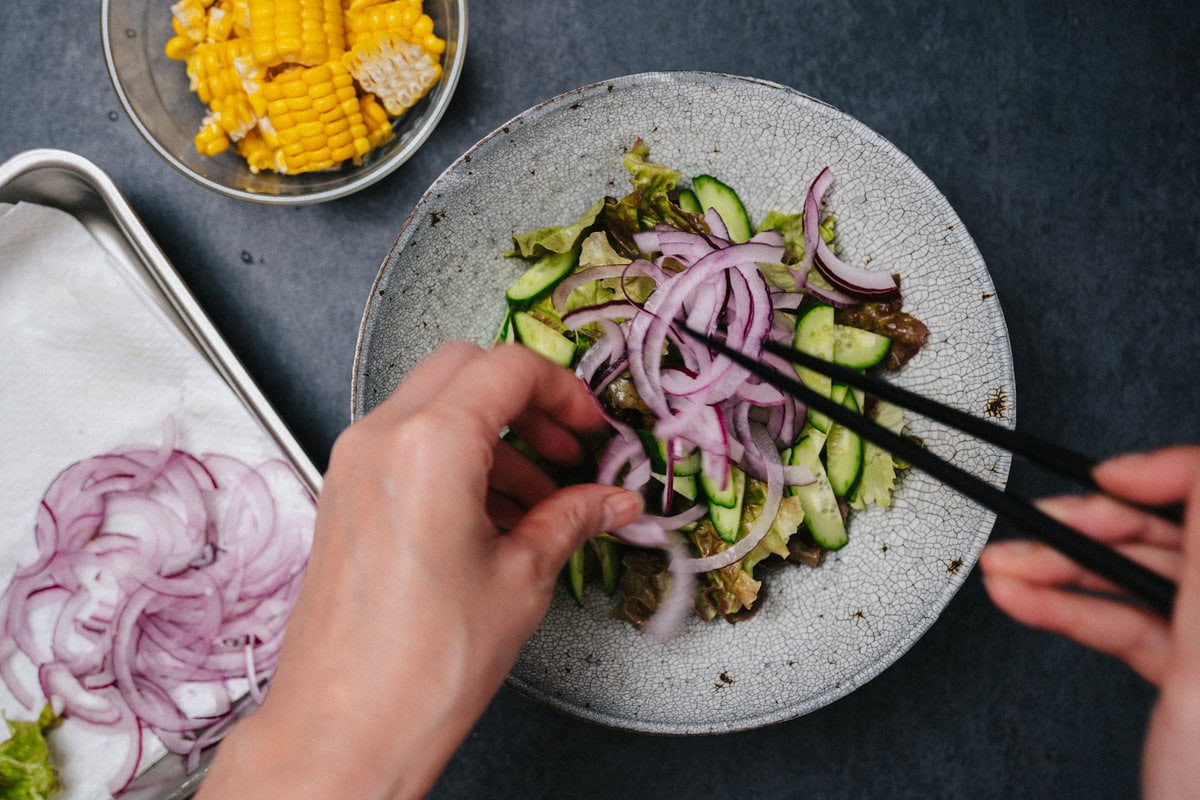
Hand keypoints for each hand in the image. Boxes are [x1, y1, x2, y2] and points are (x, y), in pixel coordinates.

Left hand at [195, 343, 642, 799]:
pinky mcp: (342, 495)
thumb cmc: (420, 665)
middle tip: (566, 447)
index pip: (508, 368)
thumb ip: (572, 520)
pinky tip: (493, 515)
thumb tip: (611, 502)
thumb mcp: (522, 579)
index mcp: (430, 445)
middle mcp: (381, 440)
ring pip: (433, 405)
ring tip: (539, 496)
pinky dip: (454, 457)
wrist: (343, 727)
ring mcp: (353, 465)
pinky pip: (405, 445)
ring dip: (491, 432)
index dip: (562, 389)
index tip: (588, 426)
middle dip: (525, 399)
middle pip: (465, 370)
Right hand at [980, 446, 1199, 798]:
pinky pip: (1125, 624)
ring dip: (1062, 571)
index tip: (1113, 476)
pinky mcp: (1189, 675)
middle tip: (1040, 522)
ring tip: (1008, 564)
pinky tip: (1025, 597)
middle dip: (1092, 528)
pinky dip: (1068, 610)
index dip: (1167, 475)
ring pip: (1140, 583)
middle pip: (1173, 539)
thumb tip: (1198, 473)